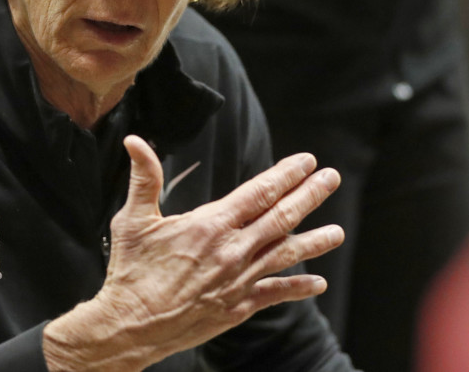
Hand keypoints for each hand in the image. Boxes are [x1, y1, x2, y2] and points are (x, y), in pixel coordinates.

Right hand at [42, 135, 343, 371]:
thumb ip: (144, 178)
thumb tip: (135, 142)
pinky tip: (318, 283)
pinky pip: (275, 294)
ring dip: (315, 241)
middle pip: (281, 217)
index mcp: (210, 225)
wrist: (131, 326)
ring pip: (286, 255)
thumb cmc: (130, 272)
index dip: (285, 175)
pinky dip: (298, 288)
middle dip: (310, 195)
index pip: (258, 192)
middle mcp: (232, 250)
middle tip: (331, 179)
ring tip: (338, 233)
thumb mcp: (133, 220)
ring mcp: (239, 280)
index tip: (306, 162)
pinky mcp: (238, 307)